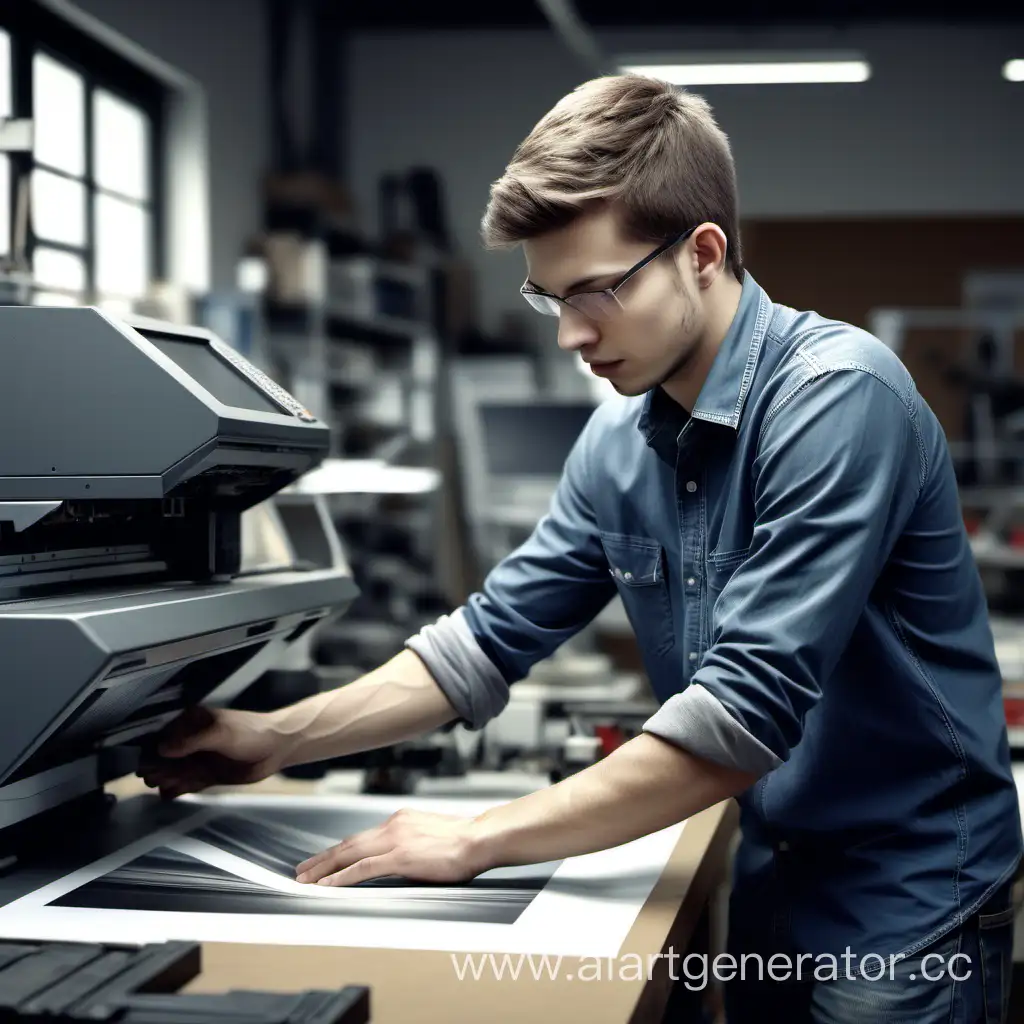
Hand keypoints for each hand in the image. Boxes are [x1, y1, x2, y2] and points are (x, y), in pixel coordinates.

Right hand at [137, 705, 286, 798]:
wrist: (277, 748)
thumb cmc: (250, 733)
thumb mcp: (220, 733)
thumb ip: (191, 742)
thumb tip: (162, 749)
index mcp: (192, 722)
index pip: (163, 735)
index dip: (150, 751)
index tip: (144, 765)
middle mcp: (192, 739)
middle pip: (165, 756)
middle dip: (157, 768)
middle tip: (152, 778)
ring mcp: (199, 758)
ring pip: (174, 771)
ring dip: (165, 779)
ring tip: (162, 786)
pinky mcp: (207, 774)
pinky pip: (187, 783)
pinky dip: (177, 789)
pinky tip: (168, 795)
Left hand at [295, 808, 490, 885]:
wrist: (480, 838)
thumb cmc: (463, 840)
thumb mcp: (429, 835)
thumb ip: (410, 842)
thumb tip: (398, 856)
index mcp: (400, 820)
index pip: (361, 837)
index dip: (338, 850)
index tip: (322, 860)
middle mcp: (393, 825)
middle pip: (348, 843)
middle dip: (322, 859)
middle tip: (302, 871)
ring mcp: (395, 840)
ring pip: (349, 854)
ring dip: (324, 869)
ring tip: (306, 880)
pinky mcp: (400, 857)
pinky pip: (363, 868)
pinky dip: (341, 877)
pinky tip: (327, 886)